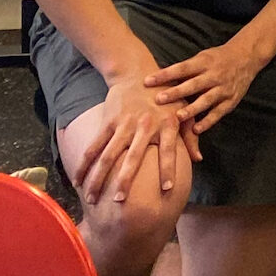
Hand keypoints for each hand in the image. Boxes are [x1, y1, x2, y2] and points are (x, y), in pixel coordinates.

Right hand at [73, 72, 198, 205]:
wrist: (137, 74)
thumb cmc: (165, 97)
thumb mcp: (183, 112)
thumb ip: (189, 137)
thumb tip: (198, 160)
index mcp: (166, 125)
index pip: (169, 151)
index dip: (169, 169)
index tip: (168, 189)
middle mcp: (144, 126)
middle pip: (133, 157)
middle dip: (125, 180)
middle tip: (119, 201)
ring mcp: (123, 125)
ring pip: (108, 156)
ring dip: (98, 178)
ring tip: (91, 199)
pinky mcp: (108, 123)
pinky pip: (93, 147)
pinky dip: (84, 164)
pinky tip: (77, 181)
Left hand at [144, 39, 268, 135]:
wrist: (247, 57)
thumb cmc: (217, 58)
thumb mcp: (202, 57)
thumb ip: (185, 69)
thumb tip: (159, 80)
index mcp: (204, 62)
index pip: (182, 68)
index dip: (165, 75)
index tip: (147, 81)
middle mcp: (214, 75)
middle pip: (193, 84)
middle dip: (176, 92)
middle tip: (158, 99)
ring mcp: (224, 88)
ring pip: (206, 100)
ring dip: (192, 109)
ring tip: (178, 117)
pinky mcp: (231, 100)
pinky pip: (218, 112)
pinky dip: (208, 121)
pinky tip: (196, 130)